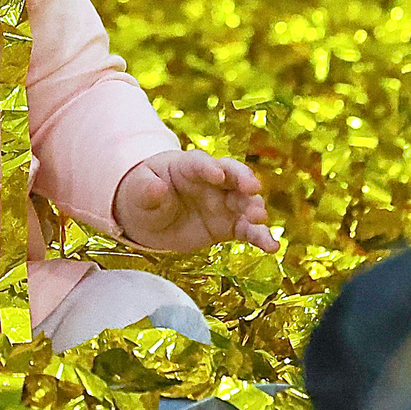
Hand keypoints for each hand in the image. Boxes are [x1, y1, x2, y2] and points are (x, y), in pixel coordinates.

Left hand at [114, 150, 279, 254]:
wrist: (150, 217)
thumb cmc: (144, 194)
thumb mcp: (138, 192)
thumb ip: (146, 190)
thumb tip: (156, 188)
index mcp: (188, 166)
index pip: (201, 162)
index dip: (210, 167)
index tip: (217, 175)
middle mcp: (212, 181)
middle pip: (233, 175)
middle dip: (243, 180)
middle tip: (252, 189)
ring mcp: (223, 203)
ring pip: (245, 202)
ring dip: (254, 208)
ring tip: (260, 218)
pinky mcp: (229, 225)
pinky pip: (247, 230)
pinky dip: (260, 237)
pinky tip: (272, 247)